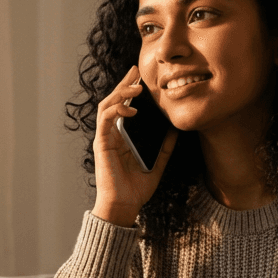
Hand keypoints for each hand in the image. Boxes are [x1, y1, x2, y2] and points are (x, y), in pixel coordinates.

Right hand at [91, 66, 178, 226]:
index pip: (123, 107)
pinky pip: (105, 119)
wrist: (124, 206)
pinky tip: (131, 108)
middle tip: (136, 71)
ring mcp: (104, 138)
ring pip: (106, 106)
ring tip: (136, 87)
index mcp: (121, 137)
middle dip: (124, 84)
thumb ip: (165, 148)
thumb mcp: (157, 164)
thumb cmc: (136, 189)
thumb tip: (175, 130)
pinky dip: (116, 110)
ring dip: (120, 93)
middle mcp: (110, 134)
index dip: (130, 91)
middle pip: (113, 101)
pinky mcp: (101, 143)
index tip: (141, 79)